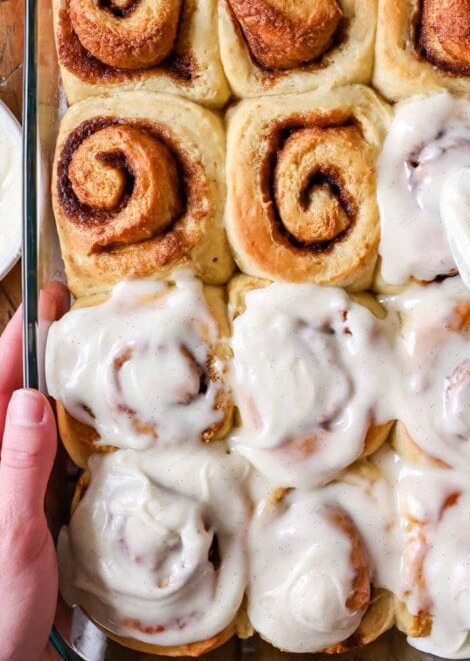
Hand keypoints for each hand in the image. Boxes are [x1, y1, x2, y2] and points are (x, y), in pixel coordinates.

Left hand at [0, 284, 68, 660]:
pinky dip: (73, 425)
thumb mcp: (9, 534)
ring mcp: (10, 483)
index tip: (46, 301)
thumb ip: (18, 466)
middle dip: (42, 349)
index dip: (20, 336)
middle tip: (76, 315)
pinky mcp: (31, 503)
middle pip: (13, 392)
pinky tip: (94, 417)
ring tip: (90, 352)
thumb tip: (30, 402)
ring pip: (34, 418)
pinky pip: (50, 451)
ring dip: (59, 383)